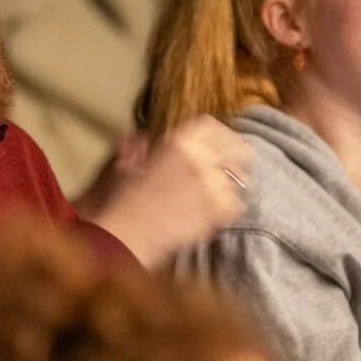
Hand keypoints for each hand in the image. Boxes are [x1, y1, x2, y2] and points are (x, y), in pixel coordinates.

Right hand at [88, 115, 250, 265]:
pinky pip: (236, 203)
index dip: (219, 134)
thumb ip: (139, 146)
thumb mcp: (126, 164)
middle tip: (231, 166)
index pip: (211, 126)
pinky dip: (227, 208)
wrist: (127, 235)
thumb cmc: (122, 201)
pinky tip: (211, 212)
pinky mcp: (217, 210)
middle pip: (236, 148)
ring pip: (238, 178)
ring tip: (215, 193)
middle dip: (236, 157)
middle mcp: (199, 158)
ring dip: (229, 184)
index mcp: (178, 142)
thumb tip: (144, 138)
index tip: (221, 142)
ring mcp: (211, 184)